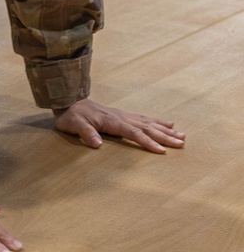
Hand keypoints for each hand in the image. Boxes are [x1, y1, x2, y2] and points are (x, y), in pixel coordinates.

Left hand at [53, 99, 185, 153]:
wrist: (68, 100)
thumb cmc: (71, 115)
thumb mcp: (73, 125)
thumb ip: (85, 133)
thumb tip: (97, 144)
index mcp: (112, 121)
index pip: (134, 133)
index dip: (148, 142)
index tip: (162, 151)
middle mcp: (122, 117)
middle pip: (147, 128)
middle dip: (165, 136)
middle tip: (182, 143)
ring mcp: (124, 115)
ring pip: (149, 123)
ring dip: (165, 130)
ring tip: (182, 135)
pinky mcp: (123, 115)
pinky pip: (144, 119)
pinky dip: (157, 122)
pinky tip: (167, 123)